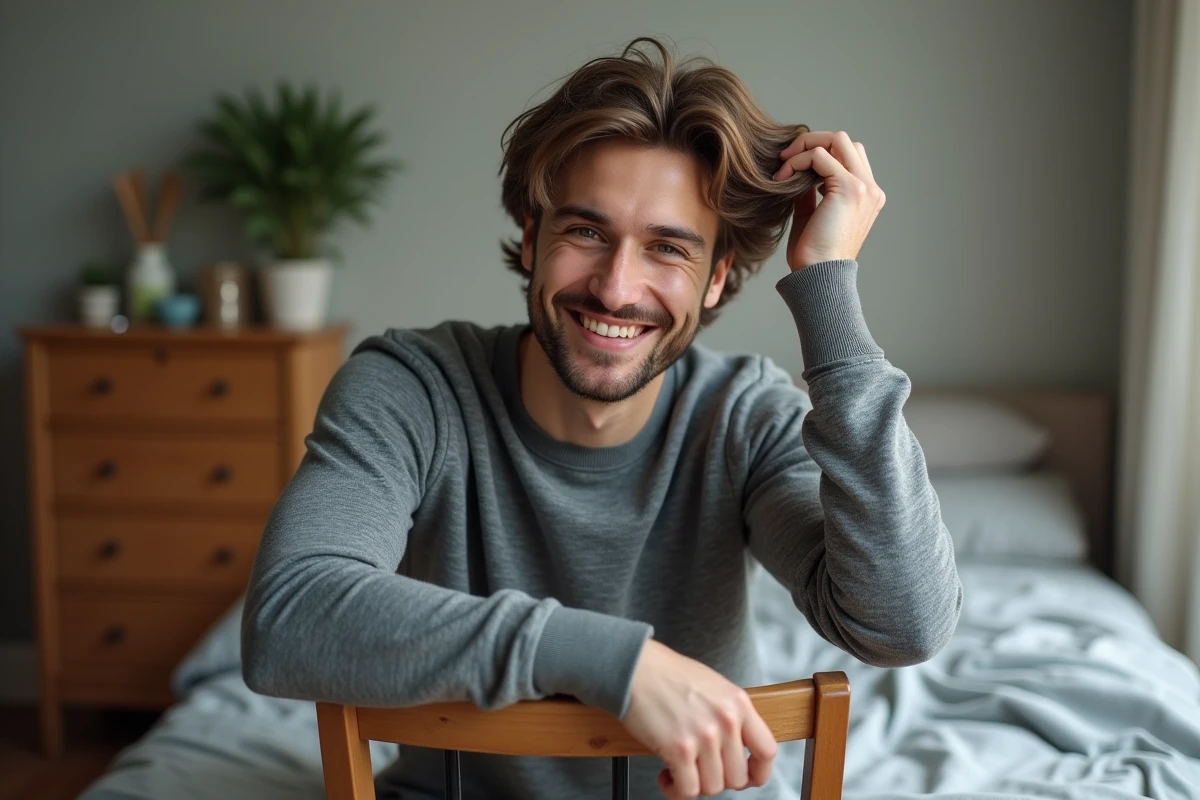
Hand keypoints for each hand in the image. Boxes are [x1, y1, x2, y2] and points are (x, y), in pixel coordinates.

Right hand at [621, 640, 776, 798]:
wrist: (635, 667)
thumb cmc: (668, 675)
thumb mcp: (714, 687)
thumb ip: (731, 716)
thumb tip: (737, 750)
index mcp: (739, 703)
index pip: (767, 751)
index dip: (758, 773)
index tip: (747, 777)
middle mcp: (726, 720)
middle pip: (737, 778)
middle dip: (718, 780)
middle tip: (701, 770)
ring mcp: (704, 735)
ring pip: (712, 787)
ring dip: (695, 785)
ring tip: (681, 770)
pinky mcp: (679, 748)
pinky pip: (688, 790)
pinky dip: (676, 790)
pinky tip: (667, 775)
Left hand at [773, 130, 885, 270]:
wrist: (818, 276)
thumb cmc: (812, 256)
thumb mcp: (811, 216)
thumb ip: (810, 192)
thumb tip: (798, 172)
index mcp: (866, 196)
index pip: (847, 155)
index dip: (818, 154)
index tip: (790, 169)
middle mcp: (870, 189)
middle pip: (844, 140)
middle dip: (811, 143)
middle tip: (784, 159)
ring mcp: (863, 187)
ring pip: (836, 139)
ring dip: (804, 147)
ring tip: (782, 167)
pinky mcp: (849, 188)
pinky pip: (819, 156)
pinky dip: (797, 161)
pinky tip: (782, 179)